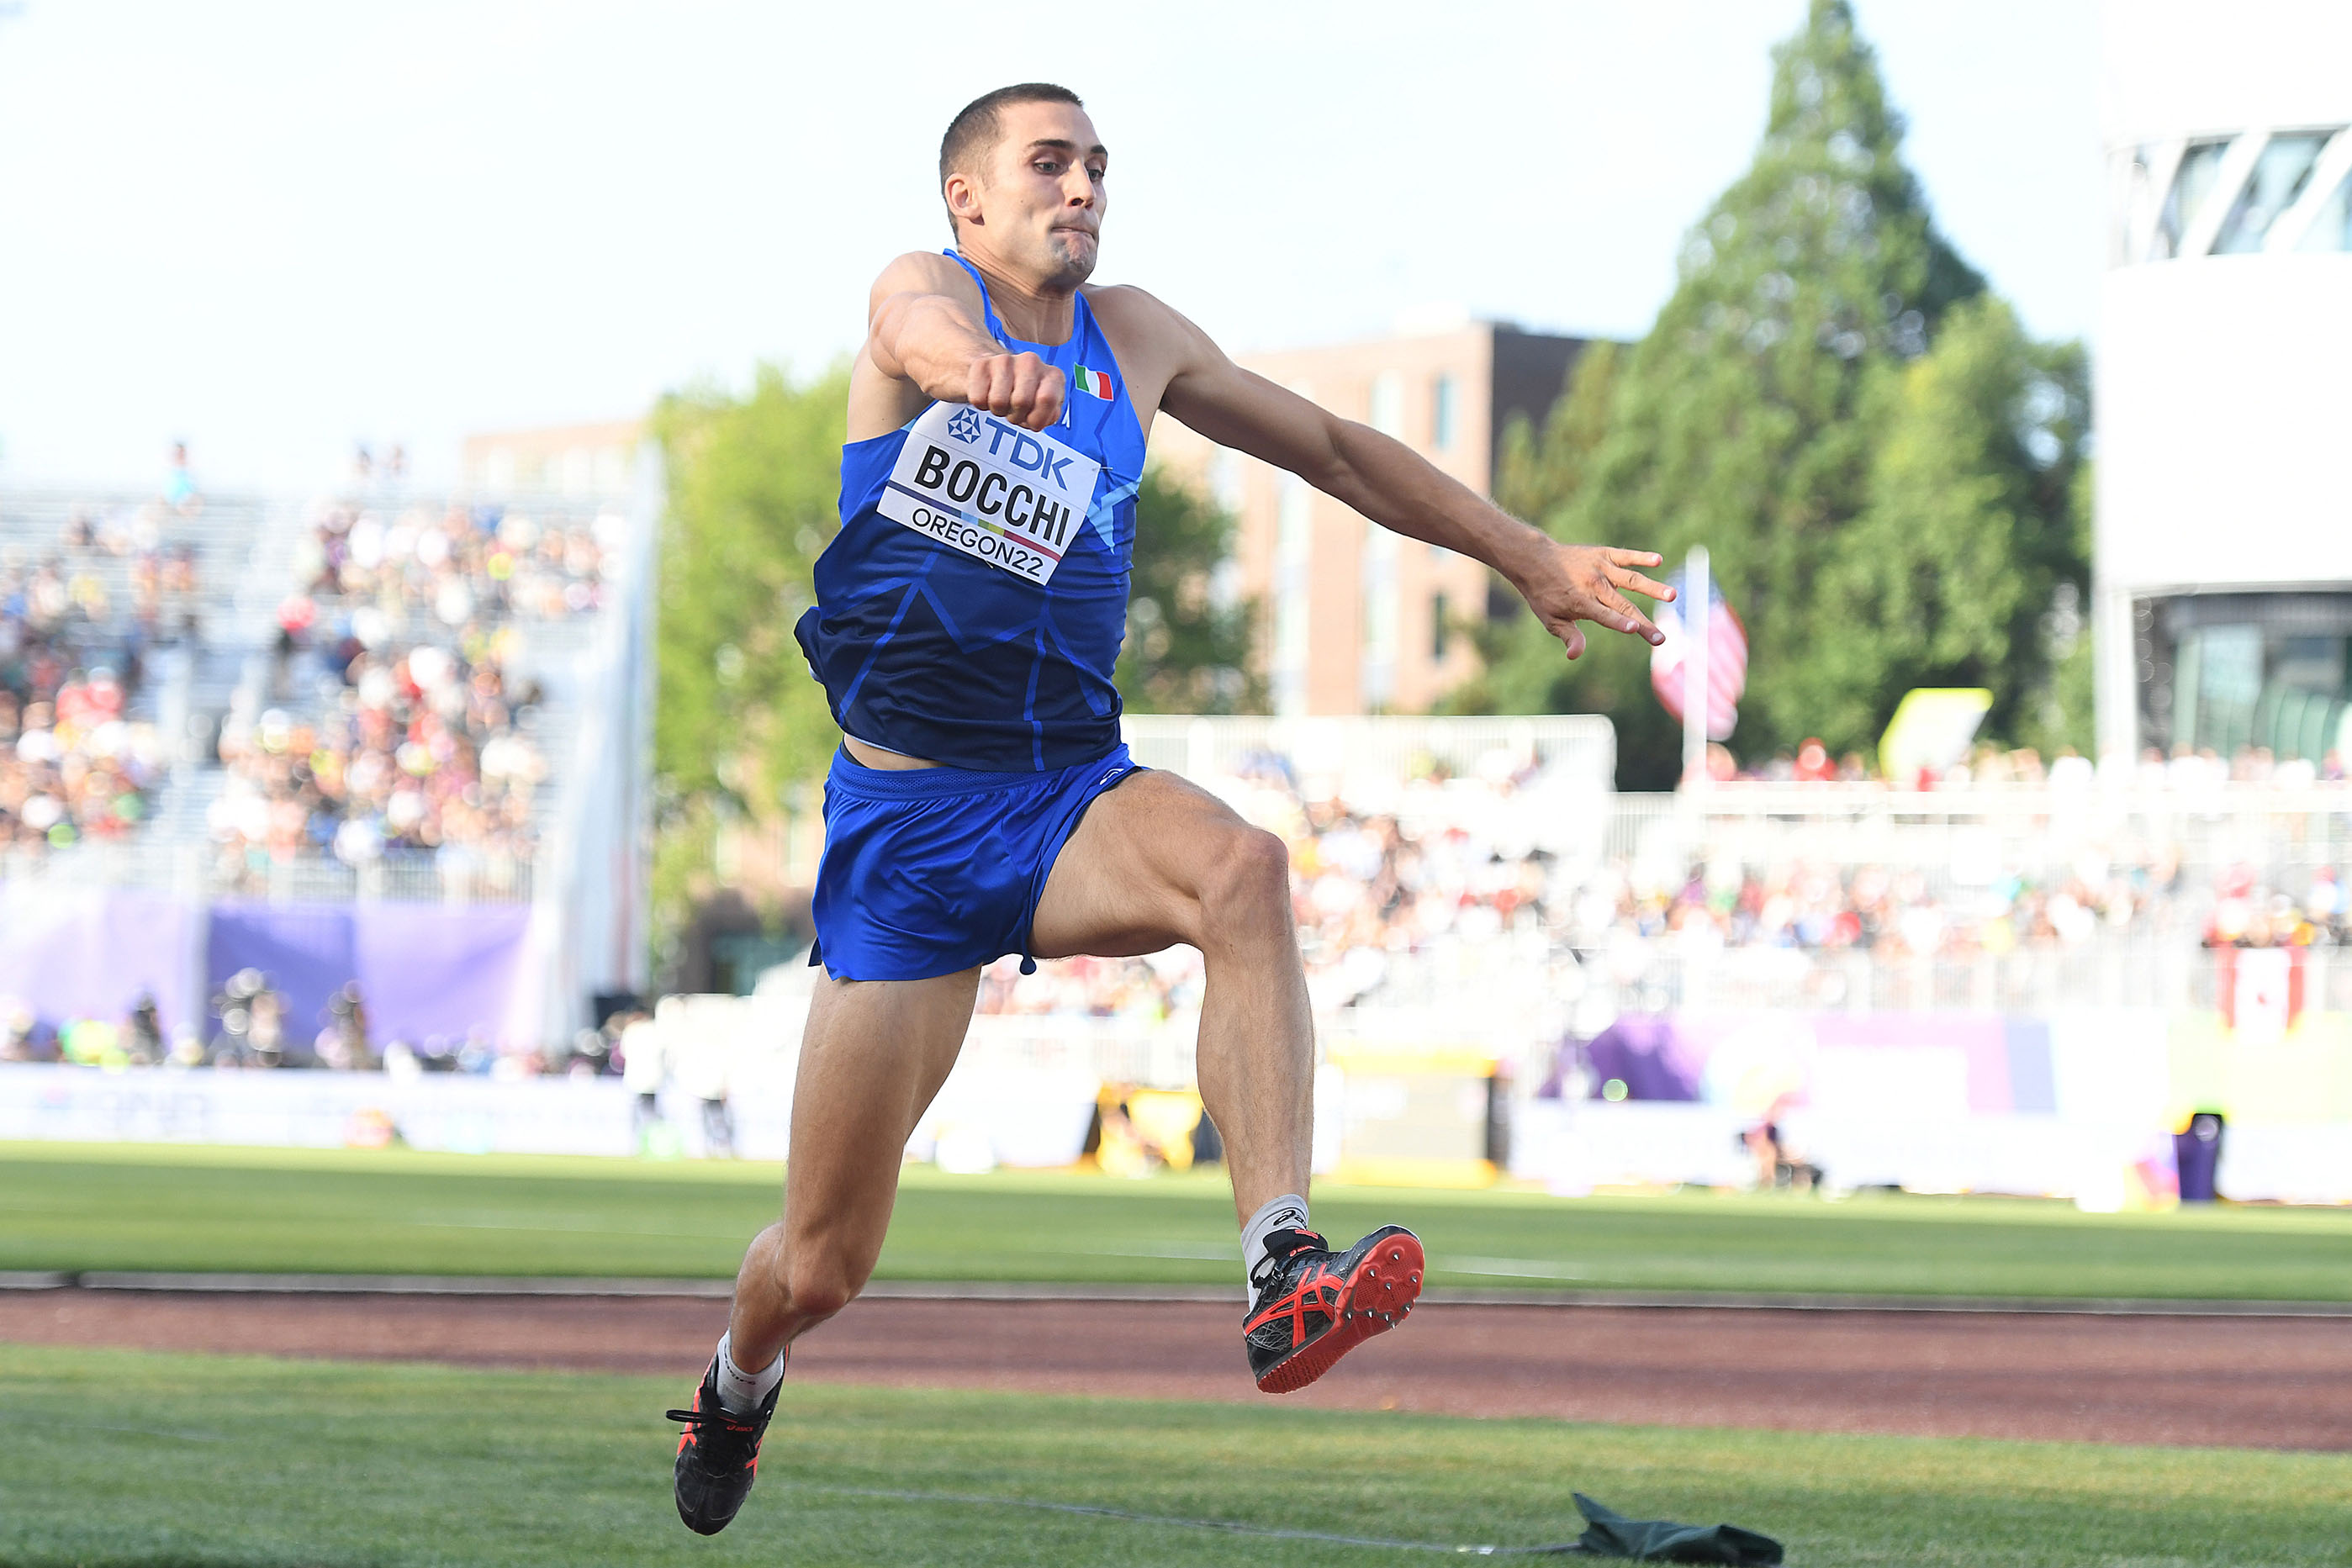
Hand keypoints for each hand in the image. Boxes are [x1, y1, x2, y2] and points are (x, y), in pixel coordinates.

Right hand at [965, 352, 1064, 431]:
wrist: (997, 375)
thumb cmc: (1025, 395)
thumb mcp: (1044, 409)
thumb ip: (1050, 415)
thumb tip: (1044, 417)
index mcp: (1053, 376)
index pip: (1047, 399)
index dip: (1036, 419)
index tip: (1031, 420)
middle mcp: (1031, 362)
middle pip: (1021, 402)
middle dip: (1016, 416)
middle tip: (1015, 411)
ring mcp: (1005, 360)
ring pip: (998, 401)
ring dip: (999, 410)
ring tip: (1004, 402)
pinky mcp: (981, 364)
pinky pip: (978, 398)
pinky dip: (982, 404)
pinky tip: (989, 394)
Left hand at [1516, 543, 1674, 659]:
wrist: (1535, 559)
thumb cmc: (1545, 595)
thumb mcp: (1551, 619)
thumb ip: (1569, 636)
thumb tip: (1574, 656)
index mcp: (1580, 602)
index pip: (1603, 615)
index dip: (1618, 622)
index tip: (1635, 629)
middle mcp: (1593, 585)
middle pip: (1623, 606)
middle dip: (1643, 623)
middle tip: (1662, 638)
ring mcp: (1600, 568)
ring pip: (1631, 579)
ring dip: (1652, 588)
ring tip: (1672, 596)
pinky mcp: (1604, 554)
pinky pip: (1625, 556)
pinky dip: (1641, 557)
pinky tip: (1657, 560)